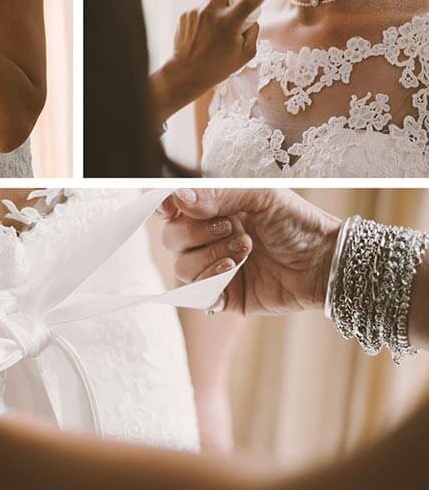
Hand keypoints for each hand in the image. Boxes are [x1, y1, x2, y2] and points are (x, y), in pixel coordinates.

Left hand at [152, 0, 277, 124]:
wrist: (185, 74)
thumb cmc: (217, 68)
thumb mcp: (245, 55)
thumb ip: (253, 32)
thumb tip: (252, 18)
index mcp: (229, 23)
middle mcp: (211, 12)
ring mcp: (196, 11)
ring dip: (221, 4)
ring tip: (219, 27)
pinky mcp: (185, 14)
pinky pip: (201, 7)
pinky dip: (208, 15)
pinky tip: (205, 32)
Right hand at [161, 188, 340, 314]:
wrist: (324, 261)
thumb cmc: (298, 223)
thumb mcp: (262, 196)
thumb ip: (219, 193)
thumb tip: (178, 199)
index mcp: (216, 210)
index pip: (173, 208)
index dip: (166, 207)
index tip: (173, 207)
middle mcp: (210, 239)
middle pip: (171, 239)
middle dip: (196, 233)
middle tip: (232, 227)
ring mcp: (215, 269)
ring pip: (181, 267)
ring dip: (210, 256)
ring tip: (245, 249)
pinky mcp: (224, 296)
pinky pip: (197, 293)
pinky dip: (210, 279)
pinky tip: (234, 269)